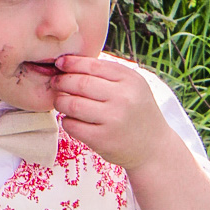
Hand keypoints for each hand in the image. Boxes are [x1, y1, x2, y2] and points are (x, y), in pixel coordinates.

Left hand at [53, 55, 171, 170]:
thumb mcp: (133, 85)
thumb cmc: (137, 111)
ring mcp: (113, 119)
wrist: (153, 147)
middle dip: (61, 82)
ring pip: (71, 104)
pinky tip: (72, 119)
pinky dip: (66, 120)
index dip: (71, 63)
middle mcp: (123, 98)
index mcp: (130, 80)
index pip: (92, 66)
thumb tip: (69, 62)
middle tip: (56, 83)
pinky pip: (71, 125)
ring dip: (60, 102)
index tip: (60, 64)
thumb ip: (107, 73)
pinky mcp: (102, 139)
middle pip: (79, 83)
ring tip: (62, 102)